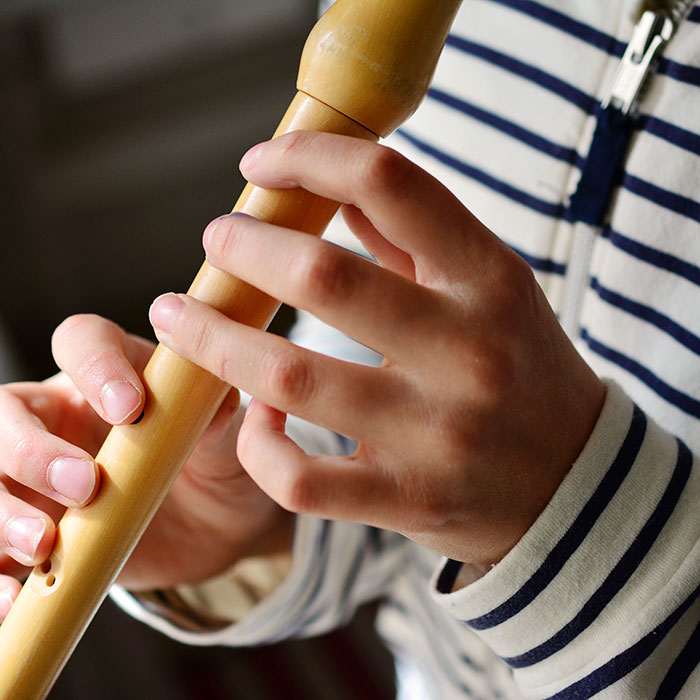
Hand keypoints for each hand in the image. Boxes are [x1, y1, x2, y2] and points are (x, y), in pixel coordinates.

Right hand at [0, 315, 290, 617]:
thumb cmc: (218, 462)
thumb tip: (209, 407)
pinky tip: (10, 598)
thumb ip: (214, 419)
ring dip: (0, 512)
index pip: (83, 341)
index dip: (95, 366)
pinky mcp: (32, 530)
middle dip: (33, 449)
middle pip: (8, 411)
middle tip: (85, 485)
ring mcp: (37, 476)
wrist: (215, 525)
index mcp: (112, 375)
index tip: (129, 408)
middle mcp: (62, 417)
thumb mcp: (227, 438)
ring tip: (41, 545)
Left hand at [148, 131, 605, 565]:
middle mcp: (466, 352)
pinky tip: (257, 419)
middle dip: (243, 248)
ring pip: (289, 378)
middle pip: (321, 277)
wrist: (573, 483)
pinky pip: (298, 478)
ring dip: (216, 340)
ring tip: (182, 318)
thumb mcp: (489, 287)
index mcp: (489, 281)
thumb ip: (413, 235)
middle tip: (216, 240)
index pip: (390, 184)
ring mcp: (436, 433)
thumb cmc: (519, 370)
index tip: (263, 163)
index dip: (310, 158)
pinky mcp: (407, 499)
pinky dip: (258, 444)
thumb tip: (330, 182)